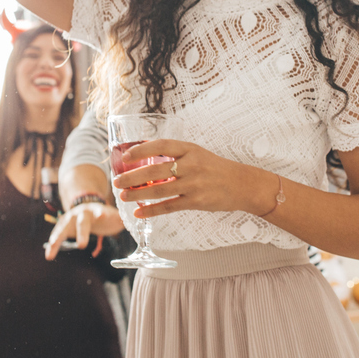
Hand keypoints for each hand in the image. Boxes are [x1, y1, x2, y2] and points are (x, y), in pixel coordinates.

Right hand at [44, 200, 123, 260]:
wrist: (87, 205)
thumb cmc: (103, 214)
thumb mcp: (113, 215)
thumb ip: (121, 219)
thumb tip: (137, 222)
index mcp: (95, 209)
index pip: (99, 211)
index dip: (100, 213)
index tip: (102, 215)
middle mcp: (80, 213)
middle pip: (80, 222)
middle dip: (81, 233)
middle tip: (82, 246)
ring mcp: (69, 219)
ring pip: (63, 228)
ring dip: (57, 239)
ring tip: (51, 251)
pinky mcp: (63, 228)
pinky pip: (57, 236)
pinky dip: (52, 246)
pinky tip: (48, 256)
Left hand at [111, 139, 274, 218]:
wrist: (241, 184)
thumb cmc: (215, 168)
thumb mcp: (197, 154)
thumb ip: (175, 155)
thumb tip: (146, 158)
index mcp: (189, 149)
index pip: (161, 145)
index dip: (141, 150)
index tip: (125, 156)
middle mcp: (191, 165)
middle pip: (155, 171)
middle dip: (132, 177)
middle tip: (117, 181)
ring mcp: (194, 184)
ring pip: (159, 191)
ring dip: (138, 195)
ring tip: (123, 196)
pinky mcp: (196, 202)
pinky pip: (169, 206)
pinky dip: (152, 210)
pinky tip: (139, 212)